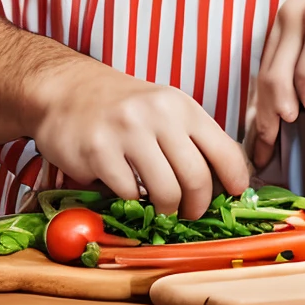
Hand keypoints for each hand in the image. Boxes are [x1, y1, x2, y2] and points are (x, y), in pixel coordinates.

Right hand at [27, 46, 246, 217]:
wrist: (69, 90)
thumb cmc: (122, 107)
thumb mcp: (164, 111)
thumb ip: (190, 139)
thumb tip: (223, 179)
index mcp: (182, 106)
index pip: (223, 148)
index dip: (235, 179)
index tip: (235, 197)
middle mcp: (160, 115)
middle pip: (197, 178)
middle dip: (197, 206)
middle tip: (190, 214)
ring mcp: (129, 132)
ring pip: (166, 192)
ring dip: (165, 211)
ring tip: (160, 209)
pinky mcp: (99, 151)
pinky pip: (129, 194)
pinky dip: (131, 201)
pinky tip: (126, 190)